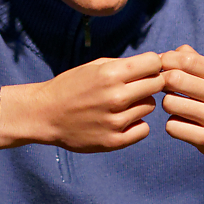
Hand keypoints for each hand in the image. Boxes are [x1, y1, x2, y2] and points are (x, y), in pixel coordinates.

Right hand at [0, 52, 164, 151]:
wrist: (45, 115)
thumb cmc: (71, 86)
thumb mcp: (94, 66)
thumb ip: (125, 64)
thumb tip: (158, 62)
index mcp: (110, 74)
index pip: (154, 62)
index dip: (152, 64)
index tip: (145, 69)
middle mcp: (115, 97)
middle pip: (157, 84)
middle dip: (151, 82)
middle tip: (137, 86)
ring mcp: (115, 121)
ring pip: (150, 106)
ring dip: (141, 103)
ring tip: (121, 104)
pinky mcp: (114, 141)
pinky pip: (143, 129)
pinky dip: (136, 124)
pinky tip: (121, 120)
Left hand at [159, 45, 203, 167]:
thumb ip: (194, 60)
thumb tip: (165, 54)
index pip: (186, 59)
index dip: (166, 61)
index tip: (163, 69)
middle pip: (174, 79)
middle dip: (162, 82)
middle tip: (164, 88)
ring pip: (169, 103)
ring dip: (167, 105)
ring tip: (177, 107)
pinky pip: (173, 127)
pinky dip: (173, 125)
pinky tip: (183, 124)